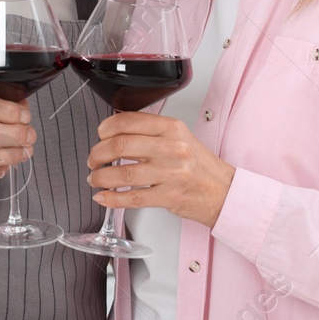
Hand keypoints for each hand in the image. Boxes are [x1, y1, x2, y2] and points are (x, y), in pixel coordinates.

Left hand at [87, 111, 235, 227]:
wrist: (225, 192)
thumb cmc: (200, 166)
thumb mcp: (180, 138)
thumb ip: (151, 132)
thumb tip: (114, 132)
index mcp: (172, 128)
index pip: (128, 120)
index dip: (105, 128)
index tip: (99, 136)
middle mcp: (171, 148)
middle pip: (120, 145)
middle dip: (97, 154)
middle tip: (93, 160)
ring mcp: (171, 173)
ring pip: (122, 173)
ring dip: (100, 177)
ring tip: (95, 179)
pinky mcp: (170, 196)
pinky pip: (132, 198)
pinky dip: (112, 199)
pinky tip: (104, 197)